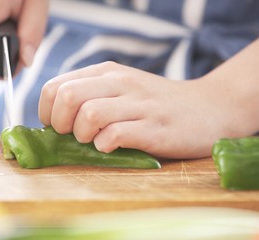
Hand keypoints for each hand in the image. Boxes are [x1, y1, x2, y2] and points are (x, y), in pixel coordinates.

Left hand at [39, 62, 237, 158]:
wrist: (211, 107)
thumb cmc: (159, 104)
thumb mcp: (124, 88)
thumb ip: (92, 96)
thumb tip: (55, 122)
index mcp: (107, 72)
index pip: (56, 86)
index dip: (46, 111)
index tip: (57, 126)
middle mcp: (121, 83)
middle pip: (67, 97)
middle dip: (59, 124)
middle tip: (73, 136)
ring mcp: (139, 104)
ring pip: (88, 114)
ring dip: (82, 135)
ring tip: (95, 141)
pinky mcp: (154, 128)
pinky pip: (115, 135)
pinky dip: (105, 146)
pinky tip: (113, 147)